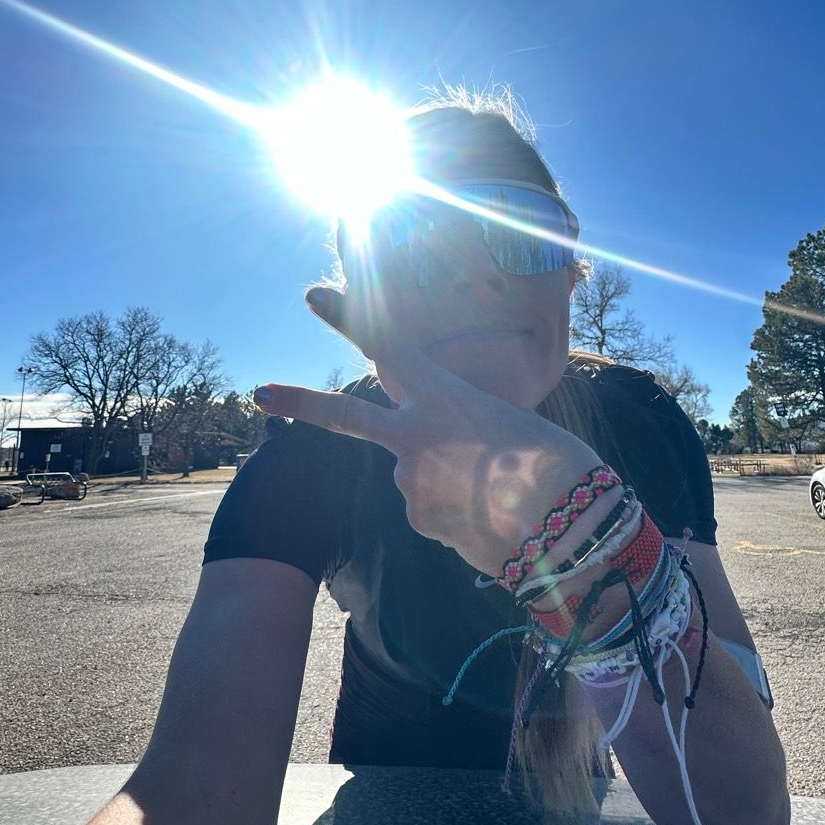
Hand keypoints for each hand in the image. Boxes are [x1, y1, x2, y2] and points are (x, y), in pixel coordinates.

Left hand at [254, 284, 606, 578]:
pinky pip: (432, 509)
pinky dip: (456, 511)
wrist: (567, 530)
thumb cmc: (556, 465)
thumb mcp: (511, 424)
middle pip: (344, 415)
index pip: (386, 345)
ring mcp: (409, 482)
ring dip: (447, 480)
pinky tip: (490, 516)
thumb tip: (441, 460)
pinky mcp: (417, 522)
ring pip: (416, 474)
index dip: (347, 316)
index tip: (314, 295)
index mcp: (442, 396)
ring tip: (498, 490)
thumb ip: (465, 429)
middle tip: (257, 392)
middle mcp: (413, 436)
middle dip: (300, 401)